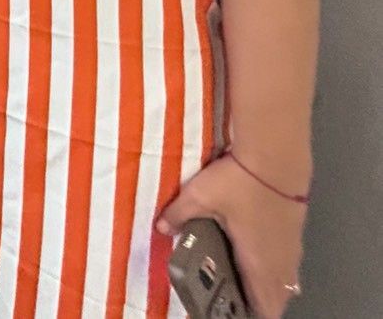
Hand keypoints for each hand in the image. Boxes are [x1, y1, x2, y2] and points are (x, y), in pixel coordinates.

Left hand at [158, 154, 306, 317]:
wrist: (275, 153)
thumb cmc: (242, 180)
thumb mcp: (199, 197)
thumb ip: (178, 215)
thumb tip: (162, 228)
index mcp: (258, 262)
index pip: (263, 306)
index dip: (249, 315)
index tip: (230, 313)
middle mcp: (280, 260)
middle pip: (277, 299)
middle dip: (257, 304)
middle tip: (233, 301)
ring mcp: (291, 245)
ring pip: (285, 281)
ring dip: (267, 287)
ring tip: (242, 282)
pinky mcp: (294, 229)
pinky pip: (288, 262)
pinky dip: (274, 268)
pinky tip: (255, 255)